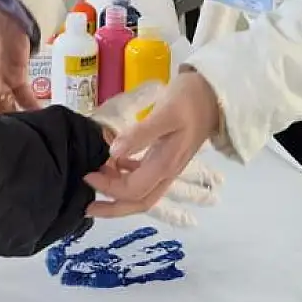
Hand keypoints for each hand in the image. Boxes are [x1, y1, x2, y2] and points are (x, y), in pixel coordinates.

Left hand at [86, 68, 224, 221]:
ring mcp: (168, 166)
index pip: (133, 190)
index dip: (108, 187)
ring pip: (142, 192)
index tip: (88, 173)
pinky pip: (145, 177)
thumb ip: (140, 133)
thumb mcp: (165, 113)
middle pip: (139, 202)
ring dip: (118, 192)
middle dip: (112, 208)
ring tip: (96, 179)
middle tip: (87, 205)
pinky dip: (126, 175)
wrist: (214, 94)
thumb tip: (113, 151)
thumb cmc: (189, 100)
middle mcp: (167, 171)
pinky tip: (114, 162)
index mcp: (165, 164)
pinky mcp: (166, 157)